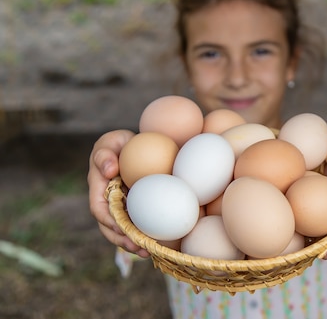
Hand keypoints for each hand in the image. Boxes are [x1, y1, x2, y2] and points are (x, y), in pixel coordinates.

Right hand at [88, 129, 149, 257]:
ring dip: (134, 244)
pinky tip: (161, 244)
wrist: (140, 146)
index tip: (122, 229)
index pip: (99, 209)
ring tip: (149, 253)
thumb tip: (109, 171)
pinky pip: (140, 226)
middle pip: (110, 228)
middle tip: (139, 248)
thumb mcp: (112, 140)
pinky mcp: (137, 211)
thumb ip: (105, 153)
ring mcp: (122, 209)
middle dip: (123, 241)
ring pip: (124, 232)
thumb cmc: (122, 142)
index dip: (109, 222)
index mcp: (98, 188)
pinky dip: (147, 236)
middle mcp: (108, 202)